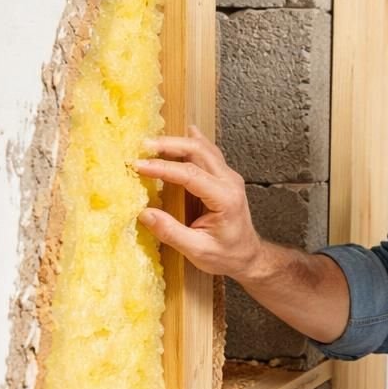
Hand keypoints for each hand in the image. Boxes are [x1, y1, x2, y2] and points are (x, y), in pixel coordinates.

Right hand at [135, 125, 262, 279]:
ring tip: (151, 143)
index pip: (190, 174)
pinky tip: (183, 133)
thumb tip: (144, 214)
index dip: (163, 168)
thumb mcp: (198, 251)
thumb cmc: (226, 255)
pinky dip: (191, 143)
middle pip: (198, 151)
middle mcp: (230, 181)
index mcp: (225, 199)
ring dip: (177, 142)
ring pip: (203, 148)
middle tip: (142, 146)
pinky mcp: (224, 176)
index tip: (139, 166)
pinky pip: (207, 152)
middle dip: (168, 145)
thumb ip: (172, 233)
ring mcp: (229, 176)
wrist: (248, 255)